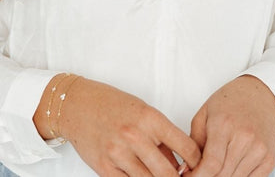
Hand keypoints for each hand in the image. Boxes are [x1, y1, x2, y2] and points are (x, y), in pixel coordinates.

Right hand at [34, 76, 200, 176]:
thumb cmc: (112, 105)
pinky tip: (142, 176)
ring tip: (160, 175)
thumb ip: (161, 137)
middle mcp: (135, 136)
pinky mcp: (105, 168)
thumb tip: (180, 164)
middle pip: (169, 173)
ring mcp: (119, 154)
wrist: (77, 105)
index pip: (185, 147)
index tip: (198, 166)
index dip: (196, 161)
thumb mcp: (142, 111)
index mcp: (149, 118)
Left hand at [188, 75, 274, 176]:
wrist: (260, 95)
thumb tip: (186, 170)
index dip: (198, 176)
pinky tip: (231, 167)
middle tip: (200, 172)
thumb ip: (194, 142)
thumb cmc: (231, 101)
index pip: (211, 164)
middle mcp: (244, 138)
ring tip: (216, 167)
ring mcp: (259, 150)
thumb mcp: (204, 114)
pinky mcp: (269, 160)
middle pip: (222, 175)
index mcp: (224, 125)